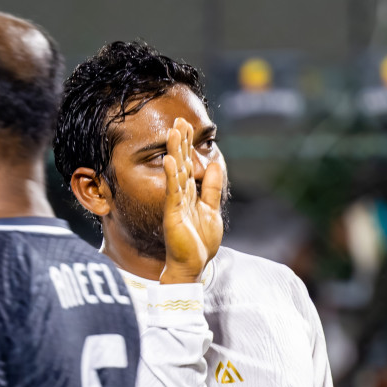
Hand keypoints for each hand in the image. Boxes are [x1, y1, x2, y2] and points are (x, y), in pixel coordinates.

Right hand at [159, 118, 224, 284]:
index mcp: (189, 194)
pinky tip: (170, 160)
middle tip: (178, 121)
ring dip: (174, 152)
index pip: (187, 165)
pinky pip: (173, 191)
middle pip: (180, 163)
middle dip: (179, 142)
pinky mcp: (173, 214)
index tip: (186, 126)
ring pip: (176, 172)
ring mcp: (175, 204)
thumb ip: (212, 188)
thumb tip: (215, 165)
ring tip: (174, 132)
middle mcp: (180, 196)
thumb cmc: (199, 242)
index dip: (187, 146)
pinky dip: (171, 175)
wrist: (193, 265)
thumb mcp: (212, 210)